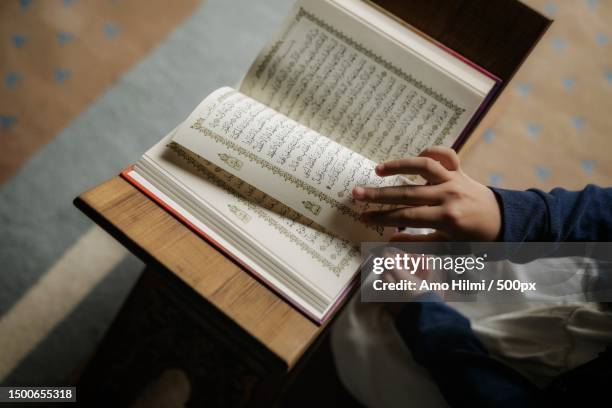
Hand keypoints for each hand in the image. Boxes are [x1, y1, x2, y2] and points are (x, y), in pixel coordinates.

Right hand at [352, 146, 501, 240]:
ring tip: (377, 170)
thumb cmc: (475, 240)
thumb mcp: (447, 248)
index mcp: (447, 218)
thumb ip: (418, 244)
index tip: (363, 216)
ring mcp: (456, 180)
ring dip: (399, 166)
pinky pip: (445, 155)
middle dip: (379, 194)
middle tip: (356, 193)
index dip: (382, 217)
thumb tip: (390, 242)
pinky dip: (430, 152)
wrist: (505, 222)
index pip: (406, 217)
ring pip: (423, 167)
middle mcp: (450, 196)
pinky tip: (414, 157)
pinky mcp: (461, 171)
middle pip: (407, 193)